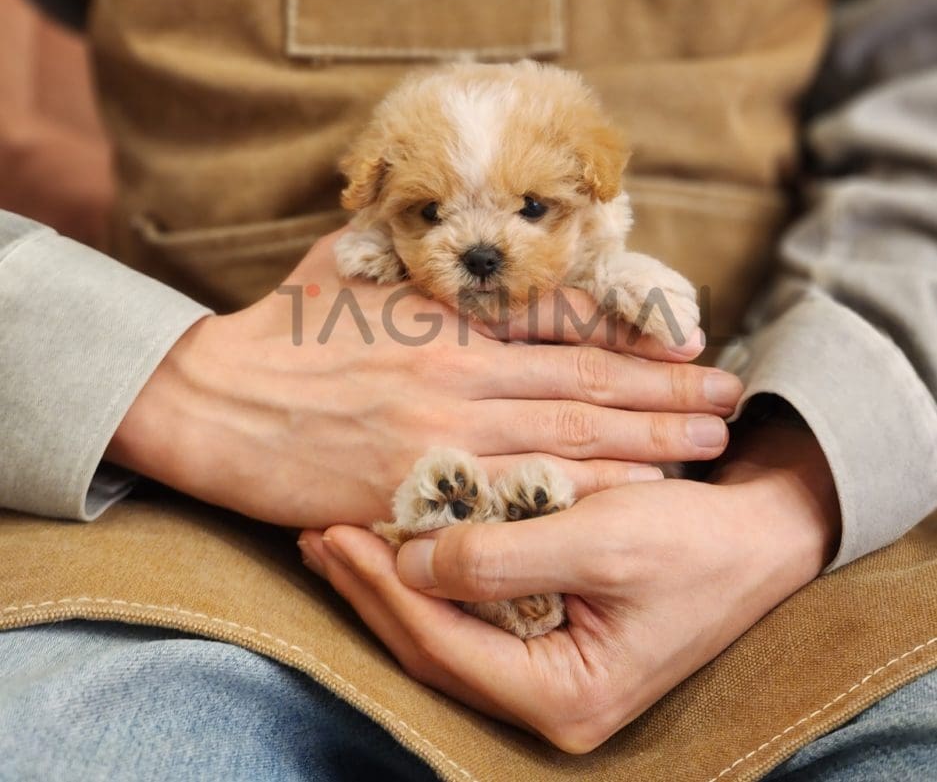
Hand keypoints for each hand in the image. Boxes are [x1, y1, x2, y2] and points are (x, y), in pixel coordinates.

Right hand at [105, 230, 740, 527]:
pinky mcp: (417, 493)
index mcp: (449, 321)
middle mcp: (460, 376)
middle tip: (731, 400)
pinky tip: (628, 503)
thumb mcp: (348, 270)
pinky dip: (580, 501)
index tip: (689, 343)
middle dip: (667, 394)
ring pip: (569, 444)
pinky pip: (517, 502)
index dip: (633, 339)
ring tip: (707, 448)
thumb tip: (441, 231)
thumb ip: (409, 259)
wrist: (211, 402)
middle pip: (586, 388)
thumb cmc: (278, 331)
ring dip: (646, 445)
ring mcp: (442, 438)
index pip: (563, 330)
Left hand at [299, 417, 840, 751]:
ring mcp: (547, 671)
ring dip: (389, 584)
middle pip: (430, 647)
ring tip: (336, 536)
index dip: (383, 589)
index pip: (443, 646)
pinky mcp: (550, 636)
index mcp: (565, 696)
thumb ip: (508, 556)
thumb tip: (412, 561)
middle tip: (315, 532)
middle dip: (370, 590)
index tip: (334, 530)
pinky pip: (469, 613)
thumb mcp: (606, 540)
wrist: (762, 536)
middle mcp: (548, 699)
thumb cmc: (696, 540)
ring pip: (442, 633)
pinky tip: (399, 539)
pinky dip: (428, 576)